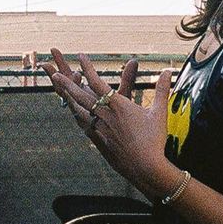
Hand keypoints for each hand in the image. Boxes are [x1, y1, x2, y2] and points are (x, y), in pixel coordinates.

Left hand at [45, 50, 175, 197]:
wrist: (146, 167)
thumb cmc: (154, 140)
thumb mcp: (159, 112)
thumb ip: (161, 90)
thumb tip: (167, 71)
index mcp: (119, 106)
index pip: (99, 82)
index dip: (88, 68)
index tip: (81, 56)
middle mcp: (106, 116)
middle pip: (82, 96)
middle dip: (68, 84)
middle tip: (55, 74)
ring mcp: (101, 130)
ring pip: (80, 111)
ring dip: (70, 100)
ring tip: (62, 93)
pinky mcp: (100, 142)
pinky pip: (86, 127)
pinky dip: (79, 118)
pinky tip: (76, 116)